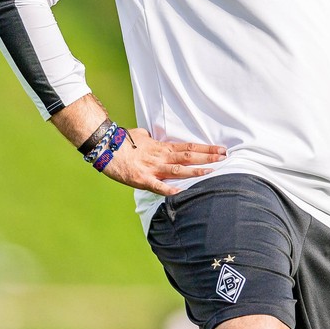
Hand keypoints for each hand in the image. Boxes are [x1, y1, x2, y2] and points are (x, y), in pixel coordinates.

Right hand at [100, 128, 225, 194]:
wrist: (105, 146)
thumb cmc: (122, 141)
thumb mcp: (141, 136)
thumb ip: (152, 140)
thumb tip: (154, 138)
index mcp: (162, 147)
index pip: (189, 147)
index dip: (206, 149)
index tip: (221, 149)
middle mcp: (160, 157)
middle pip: (188, 156)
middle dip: (207, 157)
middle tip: (225, 157)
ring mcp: (152, 168)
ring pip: (177, 170)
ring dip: (195, 171)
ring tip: (212, 171)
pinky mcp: (141, 179)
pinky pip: (157, 186)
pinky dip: (169, 189)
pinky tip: (181, 192)